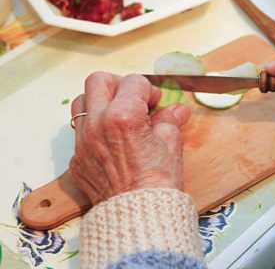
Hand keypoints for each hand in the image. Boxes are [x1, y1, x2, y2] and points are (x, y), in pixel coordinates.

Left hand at [69, 72, 191, 204]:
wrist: (139, 215)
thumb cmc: (158, 182)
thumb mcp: (171, 143)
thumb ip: (170, 120)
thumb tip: (177, 110)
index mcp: (123, 116)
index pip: (134, 82)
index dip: (149, 89)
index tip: (156, 101)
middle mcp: (97, 124)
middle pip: (99, 81)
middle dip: (119, 85)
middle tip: (134, 99)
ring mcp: (82, 142)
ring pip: (81, 102)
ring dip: (100, 102)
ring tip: (119, 116)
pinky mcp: (77, 158)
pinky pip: (80, 132)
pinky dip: (95, 129)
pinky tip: (114, 142)